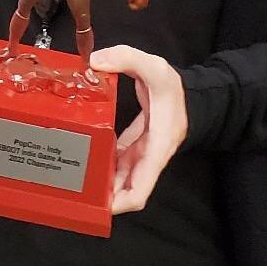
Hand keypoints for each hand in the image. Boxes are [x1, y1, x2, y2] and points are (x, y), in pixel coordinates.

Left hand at [90, 45, 188, 215]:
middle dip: (104, 195)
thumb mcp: (154, 67)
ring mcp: (144, 153)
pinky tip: (86, 156)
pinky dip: (106, 161)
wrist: (192, 92)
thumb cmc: (176, 88)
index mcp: (157, 148)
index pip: (140, 190)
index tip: (98, 207)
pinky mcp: (139, 145)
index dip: (120, 203)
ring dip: (103, 180)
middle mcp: (150, 157)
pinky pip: (120, 160)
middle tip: (74, 190)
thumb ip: (126, 58)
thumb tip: (94, 61)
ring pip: (122, 176)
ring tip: (74, 176)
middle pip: (127, 190)